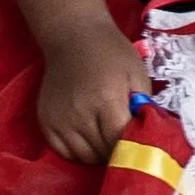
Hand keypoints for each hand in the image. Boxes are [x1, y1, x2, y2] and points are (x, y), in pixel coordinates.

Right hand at [37, 17, 152, 164]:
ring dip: (99, 154)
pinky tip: (89, 139)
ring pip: (84, 157)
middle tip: (126, 143)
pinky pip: (64, 152)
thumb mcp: (138, 74)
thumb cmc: (111, 54)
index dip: (132, 146)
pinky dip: (79, 152)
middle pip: (103, 152)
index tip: (139, 144)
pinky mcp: (46, 121)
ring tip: (107, 140)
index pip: (120, 141)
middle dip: (118, 152)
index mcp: (106, 99)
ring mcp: (59, 119)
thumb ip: (145, 107)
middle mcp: (79, 113)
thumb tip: (148, 135)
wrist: (73, 37)